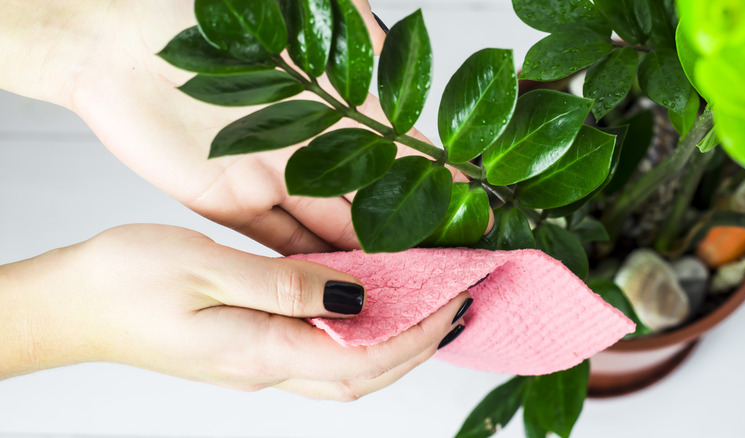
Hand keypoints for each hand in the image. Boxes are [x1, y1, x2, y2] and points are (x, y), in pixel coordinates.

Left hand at [0, 0, 462, 254]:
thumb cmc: (205, 13)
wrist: (111, 37)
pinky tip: (339, 292)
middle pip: (370, 202)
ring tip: (403, 296)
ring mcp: (271, 177)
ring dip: (363, 262)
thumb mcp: (302, 13)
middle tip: (446, 276)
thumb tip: (401, 45)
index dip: (433, 187)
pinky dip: (308, 267)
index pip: (399, 155)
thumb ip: (355, 36)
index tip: (469, 218)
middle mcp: (311, 147)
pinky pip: (278, 242)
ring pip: (329, 230)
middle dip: (406, 238)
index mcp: (335, 104)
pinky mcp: (230, 201)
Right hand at [0, 224, 470, 398]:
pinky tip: (369, 305)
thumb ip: (284, 287)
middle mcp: (265, 368)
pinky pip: (319, 352)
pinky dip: (358, 336)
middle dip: (421, 345)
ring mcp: (256, 364)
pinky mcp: (248, 350)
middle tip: (460, 303)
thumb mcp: (205, 267)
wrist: (72, 305)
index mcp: (259, 351)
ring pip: (345, 369)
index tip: (458, 302)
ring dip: (394, 345)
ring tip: (429, 306)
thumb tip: (355, 299)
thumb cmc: (124, 280)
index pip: (364, 359)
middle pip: (365, 376)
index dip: (420, 336)